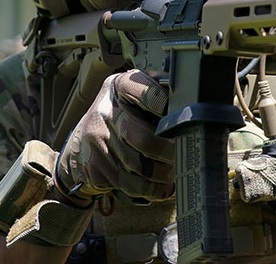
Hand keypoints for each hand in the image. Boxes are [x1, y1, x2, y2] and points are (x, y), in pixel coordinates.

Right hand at [56, 69, 174, 200]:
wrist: (84, 140)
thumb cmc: (122, 113)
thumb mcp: (136, 93)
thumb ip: (160, 91)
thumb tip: (192, 102)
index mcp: (119, 86)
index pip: (149, 95)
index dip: (171, 112)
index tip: (185, 122)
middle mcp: (105, 110)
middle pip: (145, 140)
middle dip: (170, 154)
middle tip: (183, 157)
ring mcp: (97, 140)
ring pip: (139, 167)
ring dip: (163, 175)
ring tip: (173, 172)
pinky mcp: (95, 166)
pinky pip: (130, 185)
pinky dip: (151, 189)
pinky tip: (160, 186)